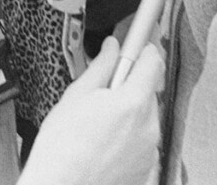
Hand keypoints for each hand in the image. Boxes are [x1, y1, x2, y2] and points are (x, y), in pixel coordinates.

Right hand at [17, 37, 162, 184]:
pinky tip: (102, 145)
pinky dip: (127, 139)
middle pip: (148, 92)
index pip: (153, 62)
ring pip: (144, 118)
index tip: (137, 46)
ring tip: (97, 127)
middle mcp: (148, 127)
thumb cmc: (63, 150)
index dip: (143, 50)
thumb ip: (100, 66)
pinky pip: (141, 142)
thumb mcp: (76, 95)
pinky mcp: (145, 169)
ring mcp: (149, 151)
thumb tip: (111, 48)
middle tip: (102, 95)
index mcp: (134, 102)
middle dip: (128, 87)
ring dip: (128, 115)